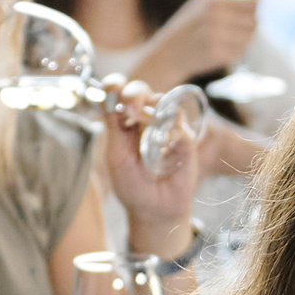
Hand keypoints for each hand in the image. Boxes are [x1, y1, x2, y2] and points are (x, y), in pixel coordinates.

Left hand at [98, 78, 207, 255]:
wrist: (155, 209)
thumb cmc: (132, 184)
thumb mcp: (116, 157)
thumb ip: (114, 128)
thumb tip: (110, 98)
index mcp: (122, 121)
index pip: (117, 92)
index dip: (113, 86)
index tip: (111, 91)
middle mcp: (144, 117)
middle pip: (139, 90)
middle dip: (134, 94)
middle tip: (131, 110)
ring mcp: (166, 125)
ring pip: (162, 100)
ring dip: (152, 111)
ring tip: (148, 133)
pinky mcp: (185, 136)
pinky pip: (180, 123)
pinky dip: (171, 130)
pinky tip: (166, 145)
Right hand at [133, 0, 256, 89]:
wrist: (168, 54)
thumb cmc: (186, 27)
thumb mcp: (200, 4)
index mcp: (213, 1)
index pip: (252, 1)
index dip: (255, 6)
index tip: (252, 10)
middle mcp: (216, 17)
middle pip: (253, 20)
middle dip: (250, 24)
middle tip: (239, 28)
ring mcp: (218, 37)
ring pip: (248, 37)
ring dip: (244, 38)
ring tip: (230, 38)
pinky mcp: (218, 55)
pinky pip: (240, 51)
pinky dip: (236, 50)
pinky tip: (223, 48)